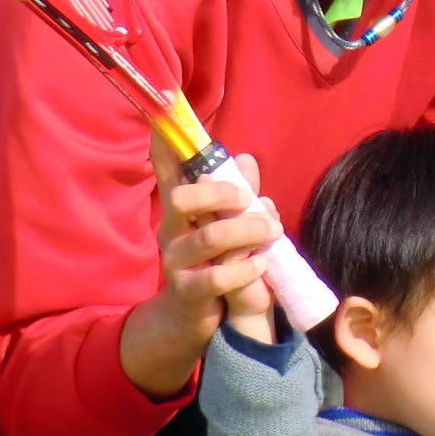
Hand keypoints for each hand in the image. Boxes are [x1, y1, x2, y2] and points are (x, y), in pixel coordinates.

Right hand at [153, 139, 279, 342]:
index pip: (167, 171)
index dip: (162, 147)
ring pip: (209, 238)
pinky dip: (246, 269)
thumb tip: (246, 158)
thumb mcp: (225, 224)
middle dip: (220, 193)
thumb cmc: (213, 261)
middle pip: (183, 199)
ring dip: (248, 230)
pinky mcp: (188, 291)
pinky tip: (262, 264)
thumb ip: (237, 194)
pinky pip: (217, 277)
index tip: (161, 119)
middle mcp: (171, 231)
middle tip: (250, 199)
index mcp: (181, 209)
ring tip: (273, 231)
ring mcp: (176, 261)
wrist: (191, 316)